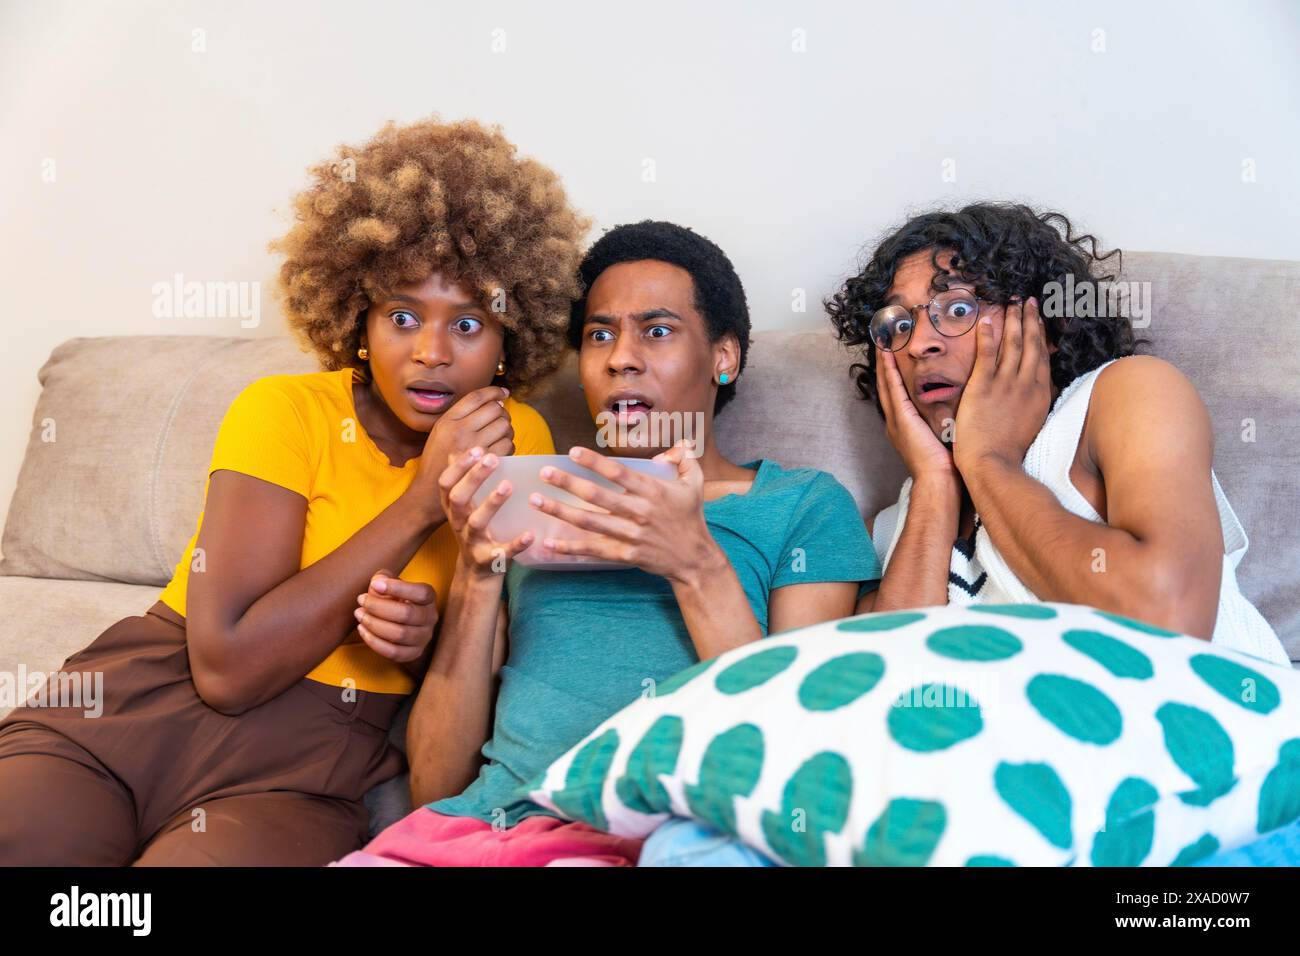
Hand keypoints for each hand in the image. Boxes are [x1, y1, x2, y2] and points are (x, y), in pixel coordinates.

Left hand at [354, 569, 437, 662]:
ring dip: (374, 624)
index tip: (374, 585)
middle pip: (406, 614)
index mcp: (429, 597)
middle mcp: (430, 617)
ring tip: (359, 614)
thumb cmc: (395, 599)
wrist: (402, 623)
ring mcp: (424, 637)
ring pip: (399, 634)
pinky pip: (393, 652)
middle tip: (361, 600)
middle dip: (378, 607)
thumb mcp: (391, 584)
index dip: (398, 588)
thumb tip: (377, 583)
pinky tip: (362, 629)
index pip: (420, 593)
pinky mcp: (414, 653)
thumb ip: (383, 578)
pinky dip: (374, 642)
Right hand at [409, 387, 514, 521]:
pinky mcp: (484, 463)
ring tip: (501, 436)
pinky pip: (508, 446)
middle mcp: (459, 431)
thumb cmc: (438, 461)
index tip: (503, 393)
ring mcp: (473, 447)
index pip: (476, 397)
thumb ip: (460, 417)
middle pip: (494, 410)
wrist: (429, 493)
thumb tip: (492, 402)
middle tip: (501, 420)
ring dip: (507, 430)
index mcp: (448, 421)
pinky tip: (501, 450)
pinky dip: (509, 446)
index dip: (493, 392)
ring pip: (504, 427)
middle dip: (502, 413)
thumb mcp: (440, 433)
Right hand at [438, 446, 534, 577]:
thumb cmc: (474, 533)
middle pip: (458, 498)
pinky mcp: (489, 561)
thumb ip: (462, 482)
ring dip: (491, 503)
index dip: (458, 466)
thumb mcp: (464, 509)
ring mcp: (472, 543)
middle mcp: (459, 524)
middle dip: (473, 477)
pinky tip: (530, 534)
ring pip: (476, 523)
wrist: (476, 575)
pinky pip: (502, 552)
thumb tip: (457, 451)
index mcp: (453, 509)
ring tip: (508, 485)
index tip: (476, 449)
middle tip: (492, 458)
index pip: (446, 483)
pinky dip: (516, 544)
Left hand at [529, 443, 719, 583]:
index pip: (619, 473)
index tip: (573, 452)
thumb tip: (672, 446)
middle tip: (544, 473)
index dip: (595, 462)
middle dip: (568, 483)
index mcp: (653, 491)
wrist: (694, 558)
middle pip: (597, 496)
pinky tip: (550, 542)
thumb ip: (685, 458)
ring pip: (589, 522)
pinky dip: (571, 547)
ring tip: (536, 500)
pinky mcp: (626, 554)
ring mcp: (631, 535)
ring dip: (560, 511)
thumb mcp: (695, 483)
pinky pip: (594, 550)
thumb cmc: (691, 517)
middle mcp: (640, 512)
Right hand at [877, 347, 958, 484]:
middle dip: (883, 364)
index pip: (897, 393)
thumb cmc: (946, 467)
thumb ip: (945, 422)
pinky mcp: (901, 418)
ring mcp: (896, 419)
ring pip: (886, 384)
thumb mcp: (944, 439)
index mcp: (904, 426)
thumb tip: (958, 410)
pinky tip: (887, 356)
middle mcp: (895, 421)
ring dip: (883, 363)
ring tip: (882, 343)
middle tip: (882, 343)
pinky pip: (893, 389)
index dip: (893, 374)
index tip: (893, 356)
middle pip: (886, 386)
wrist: (939, 481)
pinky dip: (888, 371)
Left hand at [952, 296, 1051, 476]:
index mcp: (1040, 394)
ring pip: (1013, 343)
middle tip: (1030, 300)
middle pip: (1032, 344)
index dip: (1042, 336)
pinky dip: (988, 335)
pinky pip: (987, 354)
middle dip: (1031, 319)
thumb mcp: (1033, 425)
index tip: (1041, 321)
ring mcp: (1005, 383)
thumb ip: (1034, 405)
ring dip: (1014, 320)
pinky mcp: (983, 386)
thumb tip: (1036, 395)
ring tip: (1013, 302)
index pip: (1042, 358)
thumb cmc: (1009, 451)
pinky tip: (986, 320)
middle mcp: (1026, 384)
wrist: (992, 463)